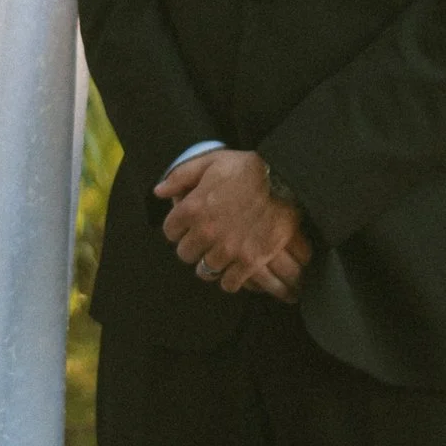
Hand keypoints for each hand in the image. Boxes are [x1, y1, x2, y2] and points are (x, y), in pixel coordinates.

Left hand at [156, 147, 311, 299]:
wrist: (286, 181)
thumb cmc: (248, 169)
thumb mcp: (211, 162)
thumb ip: (180, 177)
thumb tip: (159, 191)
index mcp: (193, 208)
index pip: (170, 231)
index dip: (178, 229)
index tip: (188, 227)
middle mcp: (206, 232)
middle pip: (185, 254)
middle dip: (193, 247)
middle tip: (204, 242)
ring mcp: (228, 249)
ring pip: (205, 271)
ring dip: (210, 264)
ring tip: (220, 256)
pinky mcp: (250, 261)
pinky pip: (229, 283)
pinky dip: (230, 279)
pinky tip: (234, 269)